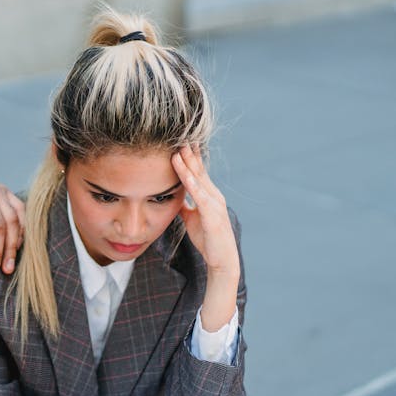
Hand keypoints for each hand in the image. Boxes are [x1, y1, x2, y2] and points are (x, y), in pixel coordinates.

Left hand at [171, 144, 238, 330]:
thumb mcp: (191, 218)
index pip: (197, 172)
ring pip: (200, 179)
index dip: (188, 156)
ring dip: (189, 164)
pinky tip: (183, 173)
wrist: (222, 262)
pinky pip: (200, 196)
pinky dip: (191, 183)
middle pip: (199, 170)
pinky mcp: (213, 216)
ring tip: (178, 149)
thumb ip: (184, 205)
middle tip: (178, 134)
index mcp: (208, 196)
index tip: (177, 140)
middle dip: (189, 152)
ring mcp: (215, 205)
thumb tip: (173, 196)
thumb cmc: (207, 240)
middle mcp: (214, 196)